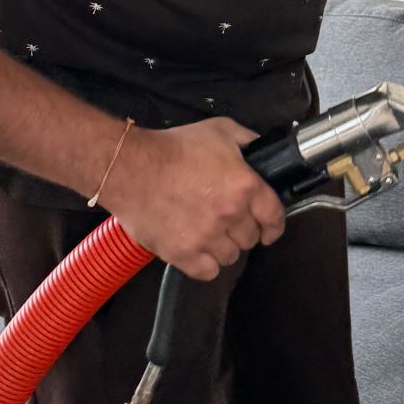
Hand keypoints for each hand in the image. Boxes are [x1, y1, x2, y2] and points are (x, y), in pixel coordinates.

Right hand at [100, 117, 285, 280]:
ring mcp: (207, 237)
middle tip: (225, 221)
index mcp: (245, 186)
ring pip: (230, 257)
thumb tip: (263, 150)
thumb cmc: (172, 147)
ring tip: (207, 234)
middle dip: (241, 230)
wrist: (129, 166)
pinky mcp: (183, 254)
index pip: (275, 217)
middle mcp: (230, 214)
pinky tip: (196, 251)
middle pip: (250, 238)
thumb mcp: (219, 130)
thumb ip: (248, 141)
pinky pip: (208, 272)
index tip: (269, 230)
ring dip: (222, 247)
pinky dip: (205, 264)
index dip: (273, 226)